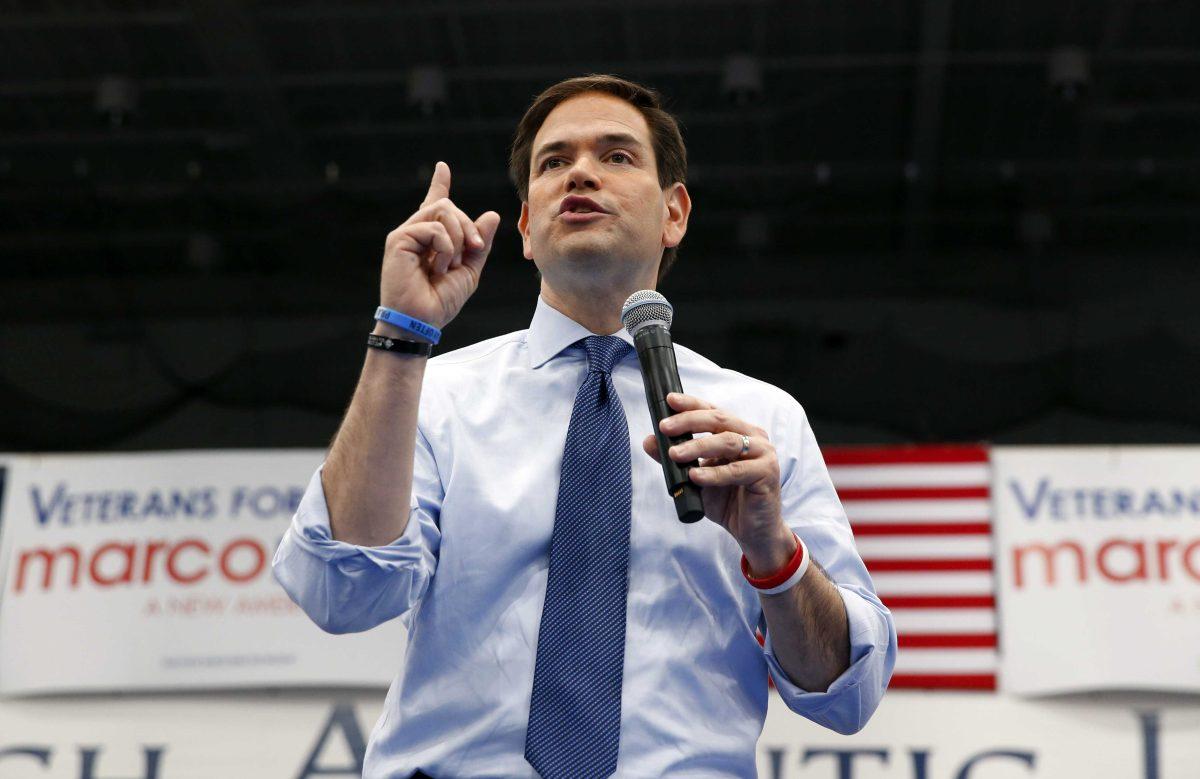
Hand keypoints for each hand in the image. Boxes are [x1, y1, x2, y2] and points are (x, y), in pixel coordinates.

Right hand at [379, 161, 501, 330]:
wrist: (422, 321)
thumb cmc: (441, 300)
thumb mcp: (470, 270)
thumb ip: (479, 243)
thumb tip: (492, 215)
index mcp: (431, 239)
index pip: (435, 203)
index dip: (439, 184)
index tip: (442, 167)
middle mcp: (417, 232)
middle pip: (448, 206)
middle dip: (469, 226)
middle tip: (476, 248)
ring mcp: (406, 234)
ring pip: (443, 211)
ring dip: (458, 237)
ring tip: (450, 265)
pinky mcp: (399, 240)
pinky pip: (434, 227)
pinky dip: (445, 247)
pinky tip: (438, 267)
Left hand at [642, 392, 793, 568]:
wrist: (753, 531)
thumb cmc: (727, 500)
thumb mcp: (695, 477)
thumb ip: (675, 458)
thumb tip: (649, 441)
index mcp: (738, 431)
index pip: (712, 411)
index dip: (691, 404)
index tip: (669, 400)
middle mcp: (753, 437)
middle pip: (719, 420)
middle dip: (689, 422)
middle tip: (664, 428)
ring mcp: (763, 454)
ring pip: (727, 442)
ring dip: (698, 446)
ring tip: (675, 454)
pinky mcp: (767, 474)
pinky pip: (736, 471)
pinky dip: (713, 473)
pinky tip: (695, 476)